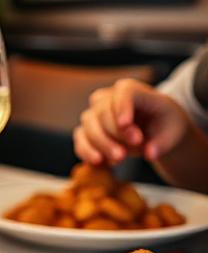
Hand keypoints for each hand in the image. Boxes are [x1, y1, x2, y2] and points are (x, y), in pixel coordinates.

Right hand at [74, 78, 191, 164]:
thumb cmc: (163, 125)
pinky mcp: (86, 131)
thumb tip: (150, 154)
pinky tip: (100, 162)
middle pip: (102, 112)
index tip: (126, 125)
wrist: (153, 131)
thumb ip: (162, 142)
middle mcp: (108, 98)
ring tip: (119, 160)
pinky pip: (80, 140)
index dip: (121, 107)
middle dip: (114, 134)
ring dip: (101, 145)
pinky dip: (87, 152)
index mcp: (132, 90)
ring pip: (88, 126)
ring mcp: (94, 114)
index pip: (123, 92)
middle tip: (128, 153)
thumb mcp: (173, 131)